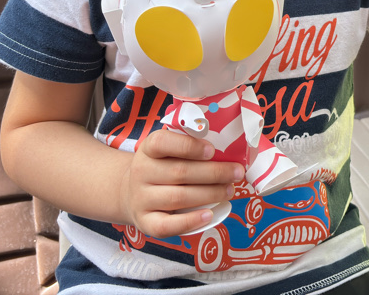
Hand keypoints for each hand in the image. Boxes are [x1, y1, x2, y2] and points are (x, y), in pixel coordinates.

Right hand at [120, 128, 243, 237]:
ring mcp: (141, 199)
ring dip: (209, 194)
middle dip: (214, 173)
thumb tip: (227, 151)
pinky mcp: (144, 222)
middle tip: (236, 172)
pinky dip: (190, 221)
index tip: (212, 150)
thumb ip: (191, 148)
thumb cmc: (162, 167)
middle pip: (179, 172)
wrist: (132, 192)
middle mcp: (141, 173)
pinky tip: (209, 215)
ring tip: (229, 190)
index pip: (162, 143)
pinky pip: (166, 225)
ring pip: (178, 197)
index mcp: (148, 149)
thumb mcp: (168, 151)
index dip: (189, 146)